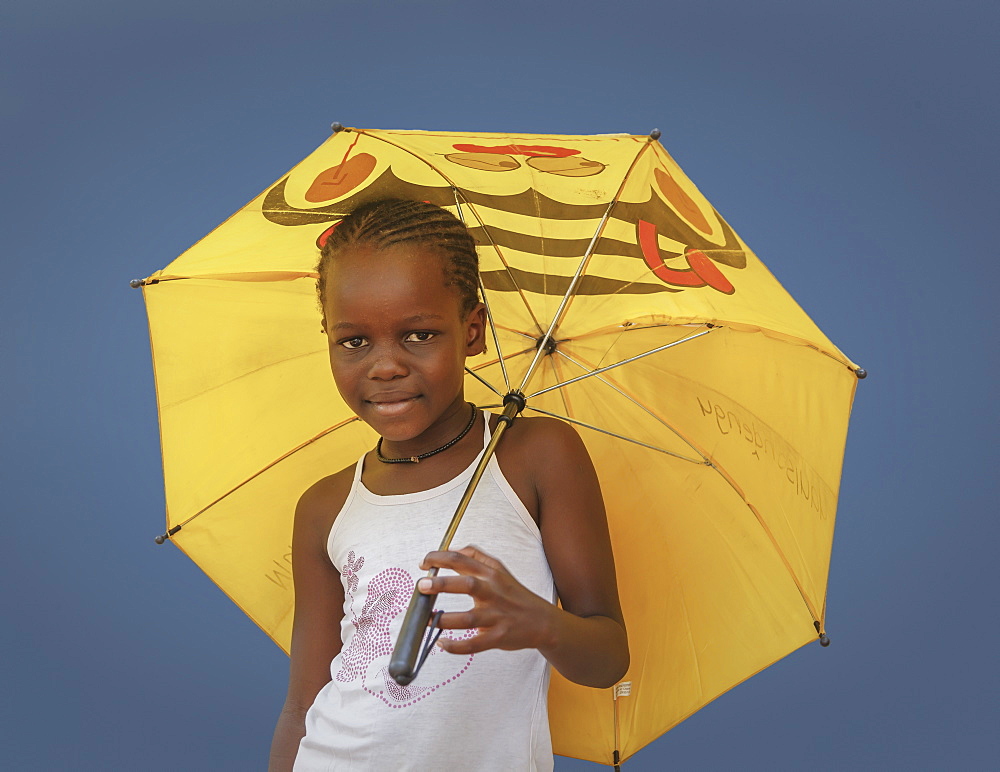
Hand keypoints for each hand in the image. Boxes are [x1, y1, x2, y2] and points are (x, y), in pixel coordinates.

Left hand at [417, 546, 554, 654]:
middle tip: (421, 586)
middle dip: (441, 584)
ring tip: (426, 619)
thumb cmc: (515, 594)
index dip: (438, 559)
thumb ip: (475, 557)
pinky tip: (442, 644)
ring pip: (468, 618)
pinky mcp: (498, 637)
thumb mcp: (499, 569)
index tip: (423, 564)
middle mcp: (493, 592)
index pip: (461, 559)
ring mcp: (496, 616)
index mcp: (491, 573)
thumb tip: (449, 550)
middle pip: (466, 584)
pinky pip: (474, 644)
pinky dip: (456, 646)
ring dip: (443, 620)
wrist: (542, 621)